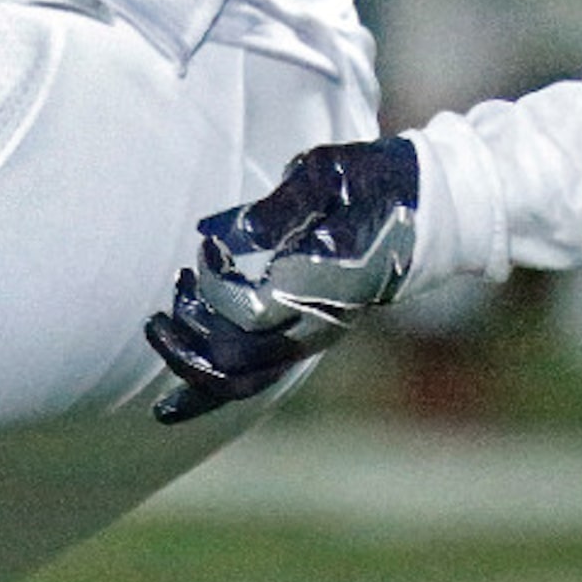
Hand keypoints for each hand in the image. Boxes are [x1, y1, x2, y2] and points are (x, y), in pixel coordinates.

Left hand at [144, 138, 419, 424]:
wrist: (422, 208)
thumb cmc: (370, 182)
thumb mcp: (327, 175)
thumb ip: (276, 206)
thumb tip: (218, 234)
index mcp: (325, 287)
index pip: (251, 312)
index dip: (214, 285)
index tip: (207, 248)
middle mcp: (317, 324)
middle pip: (236, 363)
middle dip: (185, 340)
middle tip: (164, 305)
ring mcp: (311, 338)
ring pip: (240, 382)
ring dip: (190, 365)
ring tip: (160, 328)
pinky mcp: (303, 338)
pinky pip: (252, 382)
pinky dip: (206, 395)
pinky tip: (166, 407)